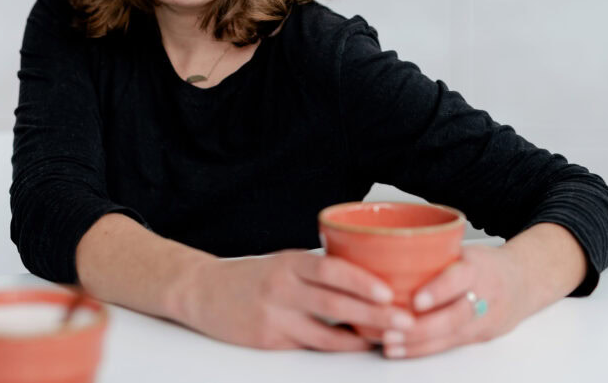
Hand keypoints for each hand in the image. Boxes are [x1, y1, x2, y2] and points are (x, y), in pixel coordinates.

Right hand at [175, 250, 416, 350]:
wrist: (202, 292)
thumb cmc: (251, 277)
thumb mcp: (284, 263)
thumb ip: (318, 270)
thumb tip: (369, 277)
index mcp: (289, 262)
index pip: (330, 268)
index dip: (361, 280)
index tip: (390, 290)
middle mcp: (281, 287)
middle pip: (334, 302)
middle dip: (374, 313)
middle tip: (405, 320)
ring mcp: (274, 316)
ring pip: (325, 331)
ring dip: (361, 336)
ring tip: (389, 338)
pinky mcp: (268, 340)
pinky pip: (311, 345)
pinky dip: (338, 346)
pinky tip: (357, 345)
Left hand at [380, 244, 529, 358]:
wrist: (525, 281)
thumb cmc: (485, 262)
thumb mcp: (464, 249)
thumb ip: (434, 252)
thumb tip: (382, 250)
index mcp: (479, 267)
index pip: (460, 278)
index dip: (438, 291)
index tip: (416, 300)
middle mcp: (485, 295)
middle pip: (455, 316)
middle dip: (421, 327)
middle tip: (390, 328)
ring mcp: (485, 320)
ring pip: (452, 336)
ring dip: (417, 343)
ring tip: (389, 342)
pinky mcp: (480, 336)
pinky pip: (451, 345)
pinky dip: (424, 349)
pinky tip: (401, 349)